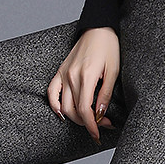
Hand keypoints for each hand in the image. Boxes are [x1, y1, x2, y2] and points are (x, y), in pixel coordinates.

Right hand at [47, 26, 119, 145]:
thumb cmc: (109, 48)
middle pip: (74, 111)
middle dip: (87, 124)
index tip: (98, 135)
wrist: (99, 28)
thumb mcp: (113, 71)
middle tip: (101, 126)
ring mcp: (64, 74)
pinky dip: (54, 104)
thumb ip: (104, 95)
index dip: (92, 126)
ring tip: (87, 121)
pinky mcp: (60, 71)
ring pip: (64, 106)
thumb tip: (99, 115)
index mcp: (86, 77)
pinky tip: (61, 114)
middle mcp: (72, 77)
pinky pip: (51, 91)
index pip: (85, 111)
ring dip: (74, 118)